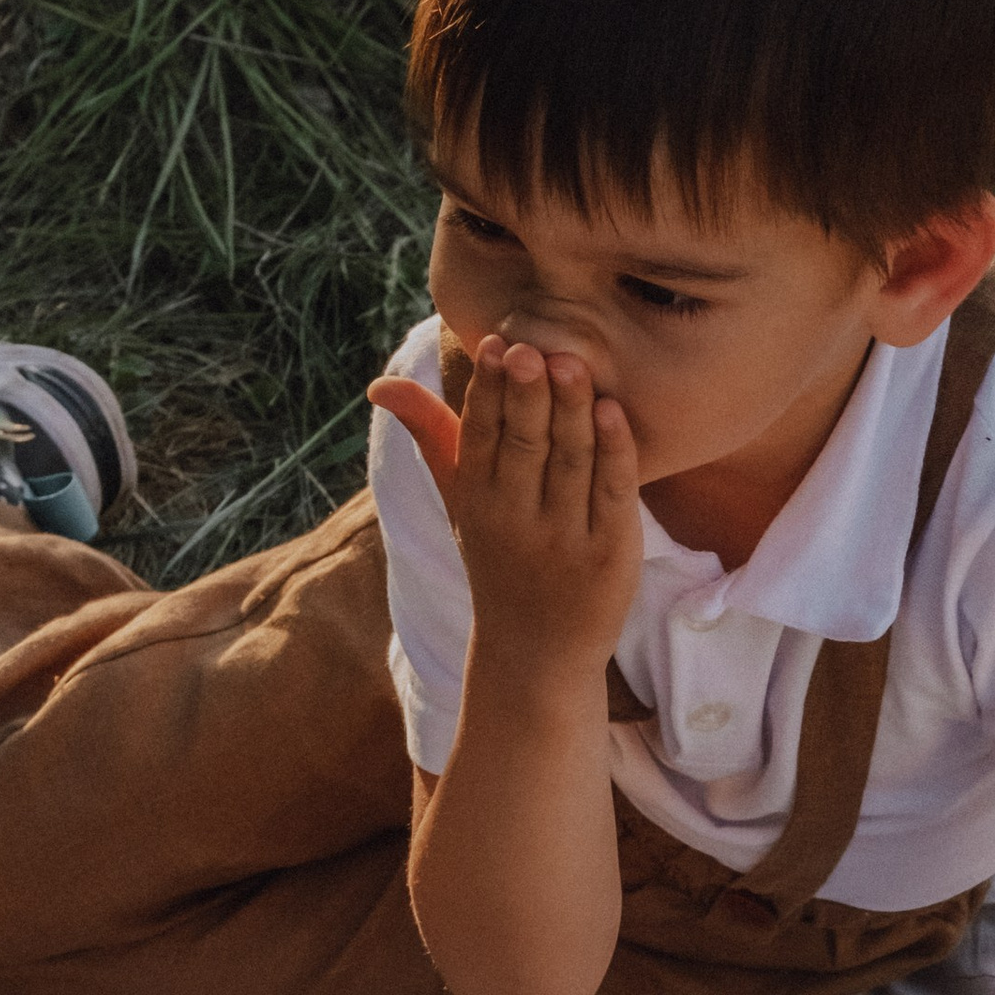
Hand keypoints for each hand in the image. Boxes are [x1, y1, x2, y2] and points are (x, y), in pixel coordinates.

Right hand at [368, 332, 640, 682]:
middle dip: (526, 396)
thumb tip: (380, 384)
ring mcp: (564, 537)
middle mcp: (515, 517)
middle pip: (522, 444)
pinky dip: (614, 451)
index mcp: (476, 498)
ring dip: (571, 410)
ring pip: (569, 461)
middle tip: (532, 350)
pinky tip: (613, 411)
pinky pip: (612, 492)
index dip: (489, 389)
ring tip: (572, 362)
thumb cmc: (500, 558)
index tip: (498, 343)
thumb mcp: (460, 502)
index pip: (480, 434)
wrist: (537, 652)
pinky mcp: (610, 553)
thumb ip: (432, 435)